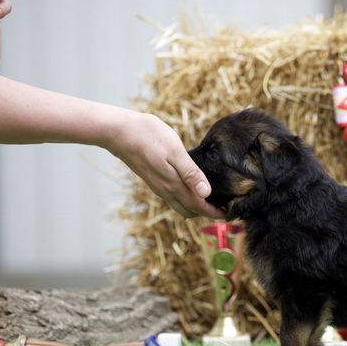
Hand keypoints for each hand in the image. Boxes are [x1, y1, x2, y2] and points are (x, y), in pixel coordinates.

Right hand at [108, 111, 223, 218]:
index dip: (214, 213)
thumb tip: (206, 194)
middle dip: (206, 213)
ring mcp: (157, 186)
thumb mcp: (175, 152)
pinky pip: (172, 197)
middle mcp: (165, 190)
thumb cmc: (148, 136)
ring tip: (211, 200)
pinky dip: (185, 199)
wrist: (117, 132)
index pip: (198, 207)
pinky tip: (191, 188)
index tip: (229, 214)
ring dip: (196, 207)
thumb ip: (191, 174)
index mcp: (173, 185)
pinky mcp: (152, 179)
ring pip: (179, 205)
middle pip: (189, 210)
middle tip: (223, 208)